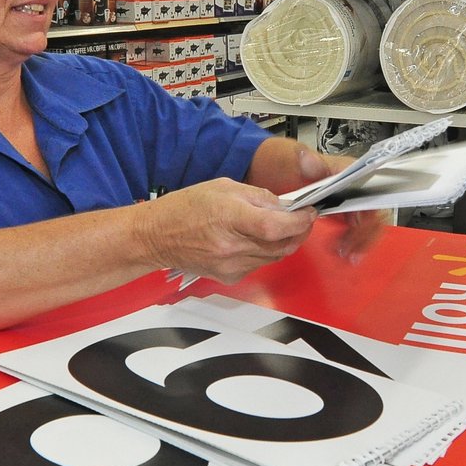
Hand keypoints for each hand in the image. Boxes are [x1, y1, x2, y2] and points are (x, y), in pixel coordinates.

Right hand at [132, 177, 316, 283]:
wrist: (157, 236)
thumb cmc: (185, 209)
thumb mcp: (224, 188)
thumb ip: (258, 197)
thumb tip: (285, 206)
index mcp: (229, 218)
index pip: (276, 227)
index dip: (299, 221)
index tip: (309, 213)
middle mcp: (231, 247)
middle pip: (281, 245)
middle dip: (298, 232)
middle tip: (301, 219)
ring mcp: (230, 266)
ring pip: (274, 257)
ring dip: (283, 242)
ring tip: (277, 226)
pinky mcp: (229, 277)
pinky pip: (259, 265)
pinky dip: (266, 252)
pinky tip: (255, 240)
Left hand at [246, 140, 389, 265]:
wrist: (261, 170)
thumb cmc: (276, 160)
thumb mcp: (284, 156)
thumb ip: (299, 159)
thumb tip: (313, 163)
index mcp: (342, 169)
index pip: (370, 187)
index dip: (368, 208)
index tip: (356, 226)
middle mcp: (347, 184)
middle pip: (371, 208)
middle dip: (365, 232)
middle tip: (351, 250)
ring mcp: (342, 198)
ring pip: (363, 221)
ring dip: (359, 240)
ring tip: (346, 255)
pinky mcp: (334, 211)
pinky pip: (350, 227)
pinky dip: (349, 241)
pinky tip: (340, 251)